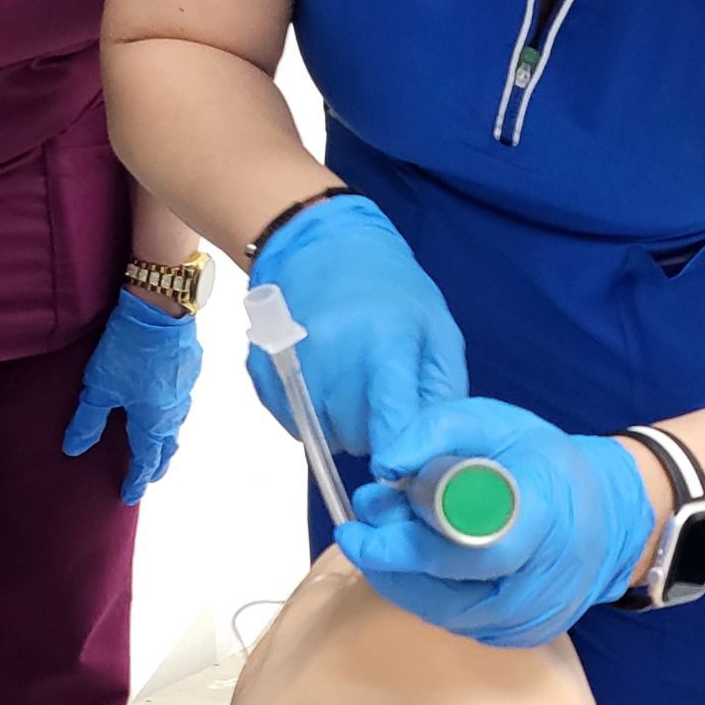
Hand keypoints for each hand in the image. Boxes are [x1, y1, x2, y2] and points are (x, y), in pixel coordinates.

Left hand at [63, 288, 202, 505]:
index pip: (144, 462)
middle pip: (167, 448)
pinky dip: (171, 410)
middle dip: (157, 465)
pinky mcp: (190, 371)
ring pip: (177, 425)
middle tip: (148, 476)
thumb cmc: (128, 352)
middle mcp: (174, 414)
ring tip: (159, 444)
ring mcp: (186, 392)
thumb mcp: (99, 388)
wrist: (162, 311)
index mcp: (152, 424)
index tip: (130, 495)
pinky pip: (181, 400)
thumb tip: (74, 450)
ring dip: (167, 439)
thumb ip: (87, 421)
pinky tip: (165, 401)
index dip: (135, 480)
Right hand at [247, 196, 467, 460]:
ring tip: (354, 385)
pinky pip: (292, 422)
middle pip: (355, 438)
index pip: (391, 428)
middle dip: (373, 431)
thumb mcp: (439, 332)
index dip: (402, 454)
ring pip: (322, 436)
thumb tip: (434, 454)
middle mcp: (331, 355)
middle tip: (381, 397)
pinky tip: (325, 381)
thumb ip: (442, 395)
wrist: (326, 244)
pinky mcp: (262, 368)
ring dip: (341, 425)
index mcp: (384, 345)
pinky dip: (311, 415)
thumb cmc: (395, 293)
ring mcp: (289, 362)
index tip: (407, 459)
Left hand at [335, 399, 654, 646]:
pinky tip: (415, 566)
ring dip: (402, 580)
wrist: (606, 510)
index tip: (366, 513)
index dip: (411, 537)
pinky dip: (427, 596)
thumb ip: (437, 431)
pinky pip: (459, 622)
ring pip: (446, 613)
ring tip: (382, 541)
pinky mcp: (524, 636)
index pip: (472, 545)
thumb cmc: (542, 460)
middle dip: (392, 560)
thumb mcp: (493, 421)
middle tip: (358, 529)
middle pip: (450, 590)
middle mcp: (544, 580)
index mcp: (543, 517)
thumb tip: (384, 467)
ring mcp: (535, 616)